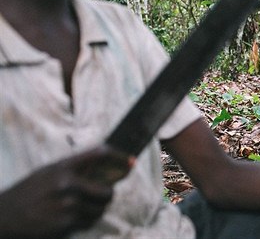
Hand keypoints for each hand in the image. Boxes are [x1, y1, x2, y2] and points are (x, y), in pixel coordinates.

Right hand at [0, 146, 132, 237]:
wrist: (5, 217)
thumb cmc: (28, 193)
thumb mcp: (48, 172)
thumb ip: (73, 168)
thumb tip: (104, 165)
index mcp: (63, 166)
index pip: (99, 154)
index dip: (119, 156)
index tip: (130, 161)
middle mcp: (67, 183)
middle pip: (108, 189)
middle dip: (108, 194)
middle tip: (103, 194)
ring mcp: (67, 205)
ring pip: (100, 208)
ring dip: (96, 209)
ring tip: (81, 207)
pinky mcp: (65, 223)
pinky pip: (89, 221)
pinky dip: (86, 220)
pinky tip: (72, 217)